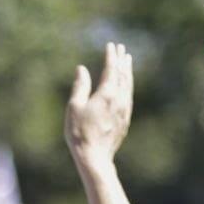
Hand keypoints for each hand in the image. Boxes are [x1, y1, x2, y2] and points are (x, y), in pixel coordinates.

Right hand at [65, 42, 133, 168]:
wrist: (95, 157)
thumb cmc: (80, 133)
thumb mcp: (74, 107)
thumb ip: (80, 86)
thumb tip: (82, 69)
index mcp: (106, 94)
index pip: (111, 70)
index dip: (110, 57)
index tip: (110, 46)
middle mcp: (118, 100)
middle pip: (123, 75)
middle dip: (121, 61)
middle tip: (121, 48)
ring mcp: (124, 111)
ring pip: (128, 86)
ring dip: (128, 72)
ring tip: (128, 62)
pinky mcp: (125, 120)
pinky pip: (128, 97)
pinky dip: (128, 86)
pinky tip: (126, 85)